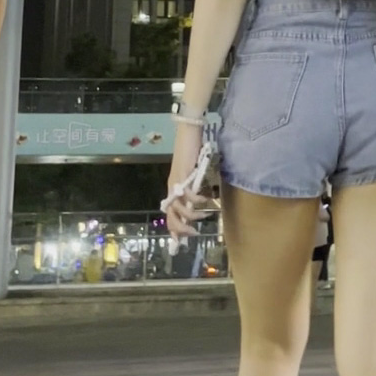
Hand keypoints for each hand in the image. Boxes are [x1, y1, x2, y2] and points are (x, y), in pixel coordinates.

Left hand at [165, 123, 206, 240]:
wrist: (189, 134)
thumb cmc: (192, 152)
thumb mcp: (194, 174)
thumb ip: (194, 187)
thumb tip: (200, 201)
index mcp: (173, 188)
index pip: (169, 214)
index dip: (174, 229)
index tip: (181, 241)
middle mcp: (172, 188)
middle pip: (171, 215)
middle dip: (180, 228)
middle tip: (194, 234)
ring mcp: (176, 182)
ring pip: (179, 208)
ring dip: (192, 215)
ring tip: (204, 215)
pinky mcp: (182, 175)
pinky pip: (188, 194)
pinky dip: (197, 199)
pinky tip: (206, 199)